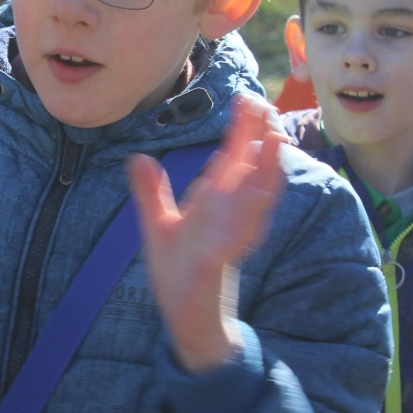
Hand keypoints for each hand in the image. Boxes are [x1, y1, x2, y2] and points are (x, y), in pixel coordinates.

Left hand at [127, 95, 285, 373]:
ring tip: (274, 140)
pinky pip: (243, 232)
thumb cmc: (178, 270)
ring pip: (258, 196)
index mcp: (215, 200)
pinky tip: (259, 194)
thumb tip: (138, 157)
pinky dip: (253, 213)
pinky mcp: (224, 257)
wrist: (185, 314)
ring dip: (267, 169)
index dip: (242, 128)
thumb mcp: (156, 225)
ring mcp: (232, 233)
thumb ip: (150, 192)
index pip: (233, 157)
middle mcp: (230, 212)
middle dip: (262, 138)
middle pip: (252, 168)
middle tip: (265, 105)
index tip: (246, 98)